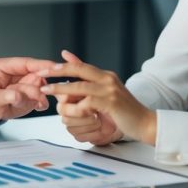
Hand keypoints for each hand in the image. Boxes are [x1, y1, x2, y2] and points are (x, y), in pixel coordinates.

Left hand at [0, 57, 59, 120]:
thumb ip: (4, 96)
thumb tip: (17, 96)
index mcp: (4, 67)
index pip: (26, 63)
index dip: (42, 65)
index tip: (55, 67)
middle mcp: (17, 73)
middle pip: (37, 75)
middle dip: (41, 86)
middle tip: (41, 97)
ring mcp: (25, 83)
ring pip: (40, 87)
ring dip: (40, 96)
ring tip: (32, 105)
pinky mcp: (29, 93)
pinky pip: (40, 97)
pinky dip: (41, 103)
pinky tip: (36, 108)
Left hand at [39, 50, 156, 144]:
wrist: (146, 123)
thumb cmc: (125, 112)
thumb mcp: (108, 94)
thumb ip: (93, 84)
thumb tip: (81, 76)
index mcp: (106, 76)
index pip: (81, 65)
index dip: (63, 65)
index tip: (47, 66)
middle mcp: (108, 79)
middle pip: (78, 70)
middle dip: (57, 71)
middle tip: (41, 73)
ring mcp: (110, 90)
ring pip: (79, 86)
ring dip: (60, 88)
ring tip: (46, 90)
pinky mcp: (111, 103)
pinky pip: (87, 103)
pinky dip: (76, 107)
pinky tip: (69, 111)